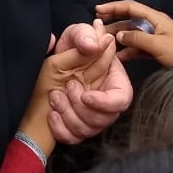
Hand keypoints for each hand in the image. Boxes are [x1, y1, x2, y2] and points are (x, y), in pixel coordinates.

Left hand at [47, 21, 134, 143]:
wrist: (51, 62)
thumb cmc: (71, 47)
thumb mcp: (77, 34)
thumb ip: (85, 36)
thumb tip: (93, 44)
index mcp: (116, 83)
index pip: (121, 101)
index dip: (104, 103)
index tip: (85, 96)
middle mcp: (107, 105)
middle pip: (102, 120)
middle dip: (80, 106)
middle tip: (67, 86)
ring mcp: (93, 119)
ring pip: (86, 130)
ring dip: (67, 114)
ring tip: (55, 95)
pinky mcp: (78, 128)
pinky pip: (72, 138)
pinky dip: (60, 128)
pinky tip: (52, 113)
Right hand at [97, 0, 172, 67]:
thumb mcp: (158, 45)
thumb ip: (137, 38)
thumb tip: (119, 35)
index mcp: (156, 18)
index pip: (131, 6)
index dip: (114, 7)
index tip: (98, 10)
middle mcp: (154, 25)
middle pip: (130, 19)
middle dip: (114, 22)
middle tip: (97, 28)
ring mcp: (156, 37)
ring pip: (133, 34)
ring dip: (119, 37)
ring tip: (103, 43)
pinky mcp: (157, 50)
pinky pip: (139, 47)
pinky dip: (128, 50)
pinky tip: (118, 56)